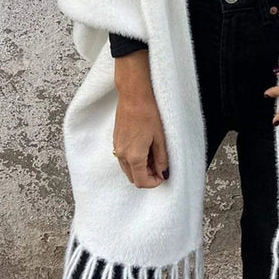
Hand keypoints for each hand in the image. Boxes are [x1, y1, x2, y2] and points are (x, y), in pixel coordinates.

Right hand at [113, 49, 169, 187]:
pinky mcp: (115, 140)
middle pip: (133, 178)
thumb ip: (161, 159)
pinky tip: (145, 146)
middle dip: (147, 176)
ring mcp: (116, 148)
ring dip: (140, 168)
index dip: (154, 183)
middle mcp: (121, 155)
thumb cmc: (148, 113)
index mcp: (134, 156)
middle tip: (160, 165)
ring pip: (128, 169)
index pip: (141, 182)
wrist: (133, 95)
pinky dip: (134, 159)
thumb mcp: (160, 138)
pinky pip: (123, 158)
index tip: (163, 175)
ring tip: (154, 154)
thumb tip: (163, 174)